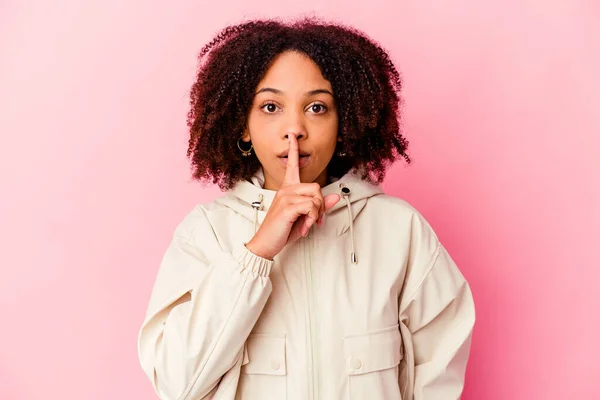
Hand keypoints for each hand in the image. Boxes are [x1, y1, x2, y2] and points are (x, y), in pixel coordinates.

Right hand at [245, 134, 339, 259]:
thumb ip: (320, 206)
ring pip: (316, 197)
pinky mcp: (287, 207)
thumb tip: (335, 196)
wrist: (266, 243)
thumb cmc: (281, 230)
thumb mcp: (304, 218)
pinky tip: (304, 227)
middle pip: (316, 187)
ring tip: (307, 224)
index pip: (292, 165)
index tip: (292, 136)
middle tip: (315, 220)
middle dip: (321, 205)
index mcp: (288, 188)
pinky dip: (312, 219)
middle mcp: (286, 189)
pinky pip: (311, 206)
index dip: (293, 150)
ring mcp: (285, 197)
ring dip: (316, 214)